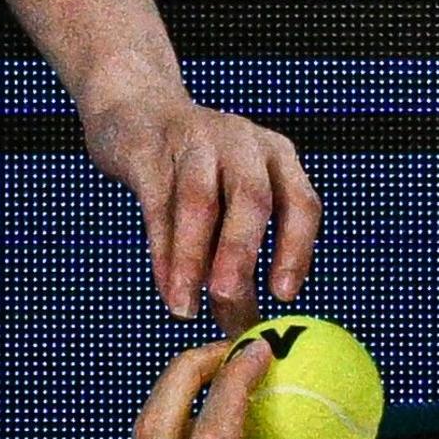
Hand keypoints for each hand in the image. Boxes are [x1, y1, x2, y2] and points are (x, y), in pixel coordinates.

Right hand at [79, 84, 321, 317]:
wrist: (137, 109)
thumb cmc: (195, 172)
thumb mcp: (231, 204)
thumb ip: (240, 262)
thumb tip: (245, 329)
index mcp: (277, 158)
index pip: (301, 203)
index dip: (296, 250)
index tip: (283, 296)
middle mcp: (243, 143)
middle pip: (252, 198)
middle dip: (241, 253)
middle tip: (228, 301)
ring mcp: (196, 140)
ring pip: (199, 201)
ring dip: (194, 257)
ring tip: (186, 308)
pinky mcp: (150, 149)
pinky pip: (158, 203)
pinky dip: (163, 250)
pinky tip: (166, 287)